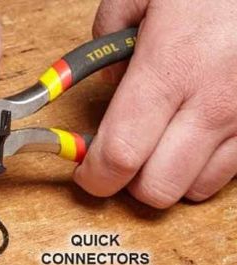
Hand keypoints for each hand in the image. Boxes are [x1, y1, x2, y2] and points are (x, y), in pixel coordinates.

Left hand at [75, 0, 236, 206]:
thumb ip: (111, 32)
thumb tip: (110, 78)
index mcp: (172, 66)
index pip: (119, 157)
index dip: (93, 177)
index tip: (86, 172)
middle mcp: (213, 101)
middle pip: (156, 189)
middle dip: (131, 183)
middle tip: (125, 157)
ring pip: (196, 189)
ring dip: (172, 175)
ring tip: (167, 142)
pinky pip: (231, 171)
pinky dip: (209, 165)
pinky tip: (202, 134)